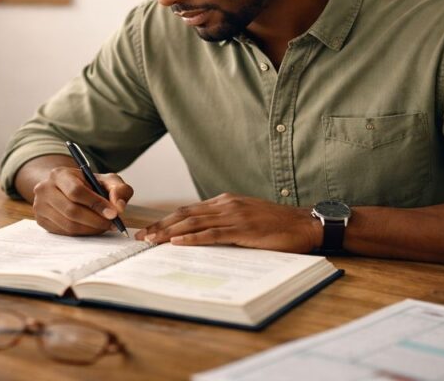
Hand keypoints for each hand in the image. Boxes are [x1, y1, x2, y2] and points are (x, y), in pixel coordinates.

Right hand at [32, 167, 133, 235]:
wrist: (65, 189)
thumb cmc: (89, 185)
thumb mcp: (106, 181)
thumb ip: (119, 189)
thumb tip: (119, 206)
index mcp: (59, 174)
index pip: (76, 191)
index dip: (96, 204)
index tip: (114, 214)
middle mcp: (44, 189)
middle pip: (71, 211)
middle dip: (96, 220)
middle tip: (113, 224)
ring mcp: (39, 206)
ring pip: (68, 225)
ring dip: (91, 229)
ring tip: (104, 225)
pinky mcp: (41, 220)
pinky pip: (64, 232)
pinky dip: (82, 233)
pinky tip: (92, 227)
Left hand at [136, 193, 320, 252]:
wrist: (304, 224)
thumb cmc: (277, 224)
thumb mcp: (246, 217)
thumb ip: (225, 222)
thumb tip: (202, 234)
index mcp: (225, 201)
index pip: (187, 210)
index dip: (165, 220)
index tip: (148, 230)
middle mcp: (225, 205)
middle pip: (184, 214)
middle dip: (159, 226)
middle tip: (139, 237)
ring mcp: (234, 216)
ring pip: (193, 223)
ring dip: (169, 232)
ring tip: (151, 241)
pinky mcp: (243, 229)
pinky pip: (212, 234)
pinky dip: (192, 238)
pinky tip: (177, 243)